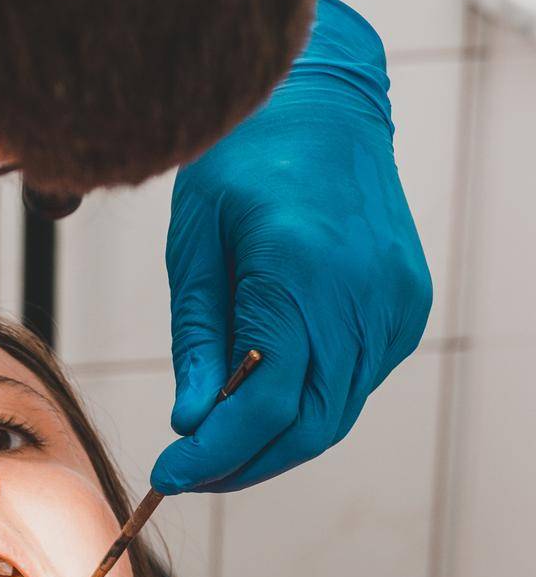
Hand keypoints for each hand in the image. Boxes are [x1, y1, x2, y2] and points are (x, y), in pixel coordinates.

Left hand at [153, 0, 431, 494]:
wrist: (320, 100)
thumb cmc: (240, 163)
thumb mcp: (193, 248)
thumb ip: (196, 341)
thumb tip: (191, 423)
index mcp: (300, 273)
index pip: (266, 404)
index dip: (216, 454)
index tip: (168, 476)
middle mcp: (363, 294)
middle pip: (308, 425)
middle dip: (243, 463)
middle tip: (187, 474)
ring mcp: (396, 302)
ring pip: (335, 413)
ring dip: (274, 443)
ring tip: (215, 445)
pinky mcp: (408, 305)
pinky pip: (355, 382)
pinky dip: (307, 405)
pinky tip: (261, 398)